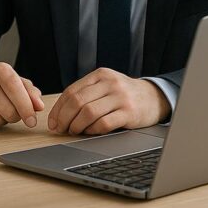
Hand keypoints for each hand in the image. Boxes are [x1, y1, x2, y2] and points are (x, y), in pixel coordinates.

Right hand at [0, 62, 44, 129]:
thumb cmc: (4, 86)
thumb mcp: (20, 84)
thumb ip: (32, 94)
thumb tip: (38, 106)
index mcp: (1, 69)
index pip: (14, 88)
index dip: (25, 107)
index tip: (32, 121)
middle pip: (6, 109)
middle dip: (15, 117)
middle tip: (14, 113)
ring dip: (2, 121)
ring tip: (1, 112)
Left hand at [48, 68, 170, 135]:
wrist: (154, 97)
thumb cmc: (124, 94)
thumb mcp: (106, 85)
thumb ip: (87, 93)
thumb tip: (60, 114)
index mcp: (100, 75)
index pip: (71, 91)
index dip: (59, 109)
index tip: (53, 122)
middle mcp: (109, 83)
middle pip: (77, 101)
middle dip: (64, 118)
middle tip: (60, 129)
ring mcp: (120, 97)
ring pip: (88, 112)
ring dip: (77, 125)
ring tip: (74, 131)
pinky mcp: (129, 112)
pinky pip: (104, 123)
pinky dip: (93, 130)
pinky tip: (90, 132)